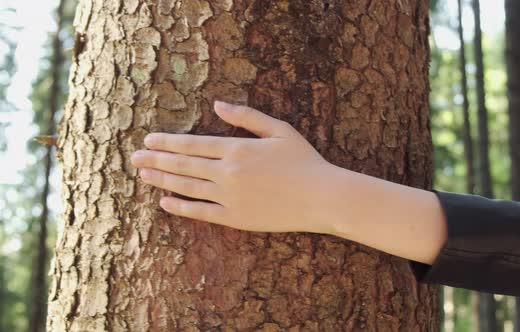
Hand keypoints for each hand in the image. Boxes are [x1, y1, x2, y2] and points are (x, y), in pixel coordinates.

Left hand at [131, 101, 341, 234]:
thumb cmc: (303, 161)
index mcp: (237, 148)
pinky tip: (164, 202)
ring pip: (186, 187)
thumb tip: (218, 103)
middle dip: (156, 159)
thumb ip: (246, 116)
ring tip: (142, 174)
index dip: (167, 142)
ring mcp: (229, 196)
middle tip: (134, 157)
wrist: (321, 197)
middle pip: (183, 164)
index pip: (192, 144)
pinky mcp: (234, 217)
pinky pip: (200, 212)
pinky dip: (180, 207)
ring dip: (161, 180)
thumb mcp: (279, 129)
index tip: (148, 140)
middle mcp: (227, 172)